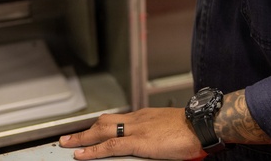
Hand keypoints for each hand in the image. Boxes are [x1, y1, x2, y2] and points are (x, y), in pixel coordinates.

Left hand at [59, 109, 203, 159]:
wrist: (201, 125)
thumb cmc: (192, 129)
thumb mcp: (169, 129)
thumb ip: (156, 135)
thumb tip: (154, 144)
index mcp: (144, 116)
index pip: (116, 120)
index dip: (100, 126)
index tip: (91, 131)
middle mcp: (137, 120)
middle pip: (104, 122)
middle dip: (85, 131)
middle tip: (69, 137)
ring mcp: (136, 130)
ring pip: (101, 131)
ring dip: (82, 138)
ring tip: (68, 145)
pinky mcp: (139, 142)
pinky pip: (110, 146)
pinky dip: (93, 150)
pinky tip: (82, 154)